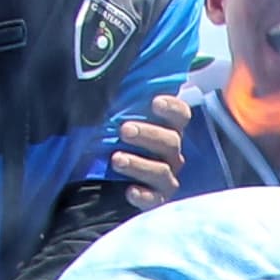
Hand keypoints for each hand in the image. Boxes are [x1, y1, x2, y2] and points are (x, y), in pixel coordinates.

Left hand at [112, 89, 187, 208]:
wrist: (98, 180)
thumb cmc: (110, 140)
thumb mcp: (113, 118)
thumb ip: (119, 103)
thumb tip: (106, 78)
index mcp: (166, 129)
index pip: (181, 115)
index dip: (172, 108)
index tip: (154, 102)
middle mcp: (170, 153)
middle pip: (171, 142)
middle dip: (148, 135)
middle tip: (124, 130)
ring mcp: (165, 178)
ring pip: (162, 171)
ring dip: (139, 164)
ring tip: (116, 160)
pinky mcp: (155, 200)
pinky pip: (156, 200)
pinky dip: (144, 195)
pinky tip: (129, 191)